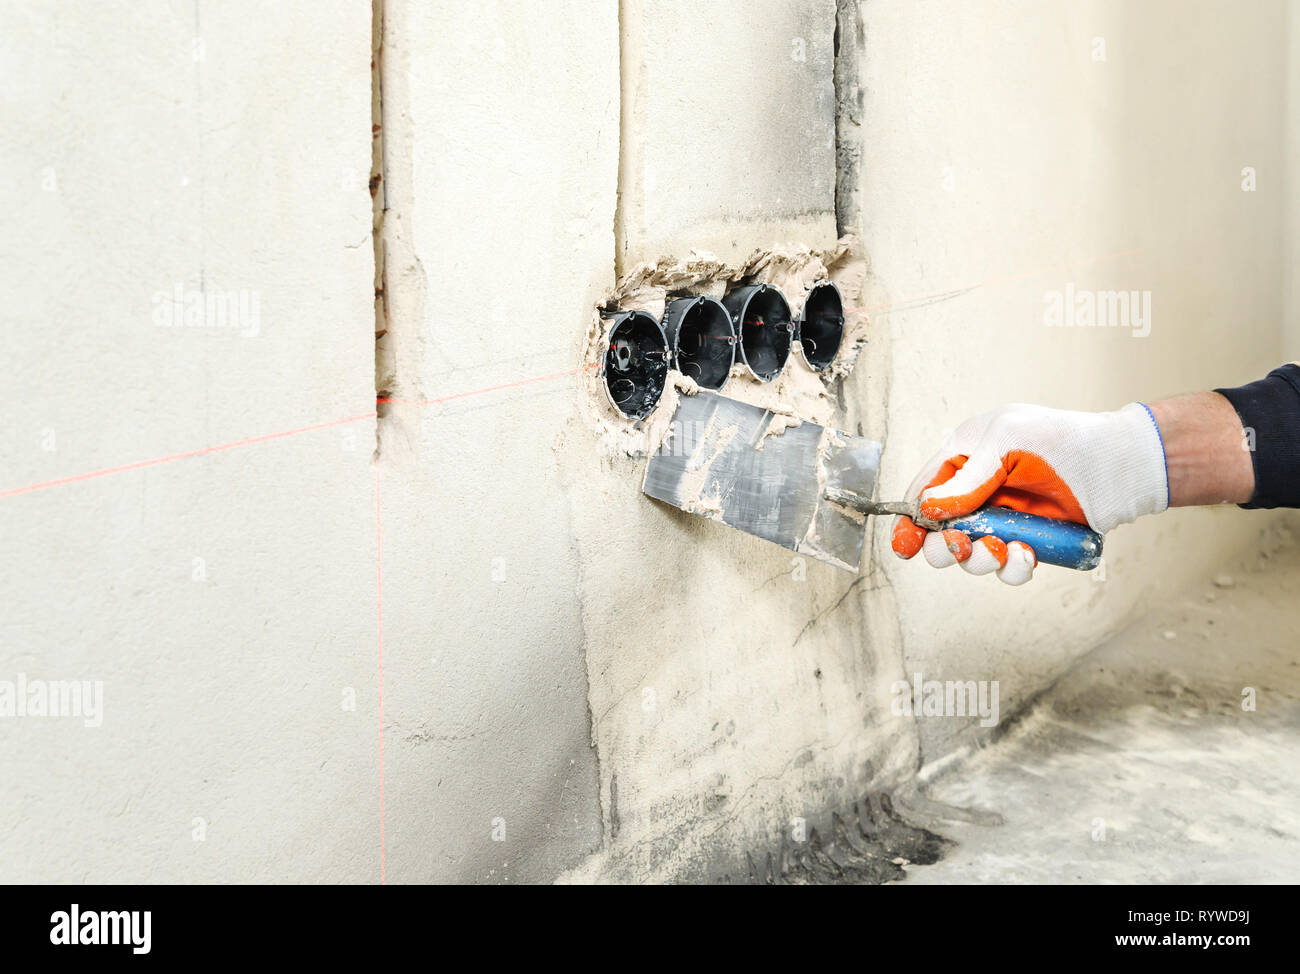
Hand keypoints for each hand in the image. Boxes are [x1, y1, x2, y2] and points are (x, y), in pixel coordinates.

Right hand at [890, 403, 1168, 584]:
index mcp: (965, 458)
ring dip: (979, 559)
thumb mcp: (1005, 443)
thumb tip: (928, 509)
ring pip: (972, 553)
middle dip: (946, 545)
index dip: (913, 521)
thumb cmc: (1063, 439)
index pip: (924, 492)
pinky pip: (1008, 565)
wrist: (1120, 464)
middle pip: (940, 531)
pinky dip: (1012, 567)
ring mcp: (1004, 518)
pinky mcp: (1029, 540)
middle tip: (961, 546)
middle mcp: (979, 491)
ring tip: (999, 551)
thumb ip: (966, 478)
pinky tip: (1025, 555)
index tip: (909, 544)